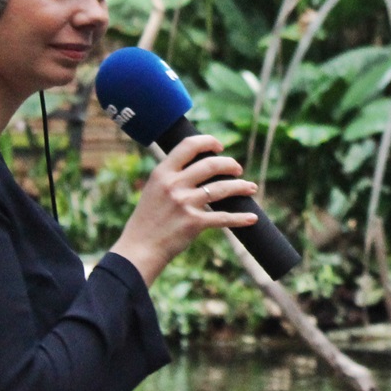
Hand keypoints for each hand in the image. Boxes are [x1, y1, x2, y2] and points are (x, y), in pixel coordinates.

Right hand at [112, 134, 259, 283]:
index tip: (220, 147)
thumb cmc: (147, 220)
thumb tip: (197, 165)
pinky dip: (241, 218)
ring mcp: (185, 203)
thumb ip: (171, 176)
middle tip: (238, 169)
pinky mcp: (194, 223)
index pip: (189, 145)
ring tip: (251, 188)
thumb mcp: (153, 190)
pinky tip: (251, 218)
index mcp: (162, 173)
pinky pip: (224, 218)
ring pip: (222, 188)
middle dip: (230, 164)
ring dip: (241, 186)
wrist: (139, 249)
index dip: (208, 142)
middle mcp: (174, 185)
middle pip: (211, 164)